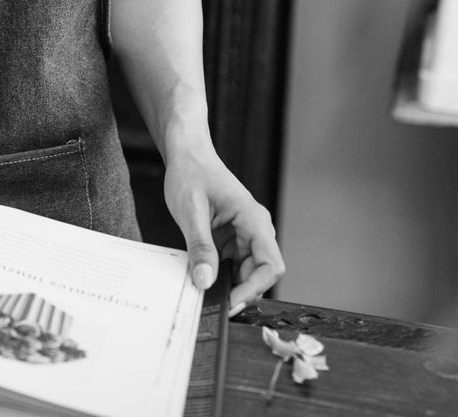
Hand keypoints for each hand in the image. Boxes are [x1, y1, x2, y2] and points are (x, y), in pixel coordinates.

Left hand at [163, 142, 285, 314]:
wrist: (187, 154)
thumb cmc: (192, 172)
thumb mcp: (190, 210)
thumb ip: (200, 246)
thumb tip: (205, 281)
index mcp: (253, 219)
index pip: (270, 266)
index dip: (253, 289)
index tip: (229, 301)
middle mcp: (255, 229)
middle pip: (259, 274)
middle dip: (239, 292)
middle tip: (211, 304)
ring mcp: (244, 235)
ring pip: (245, 273)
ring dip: (228, 285)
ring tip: (203, 291)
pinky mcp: (231, 239)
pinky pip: (231, 265)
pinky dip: (219, 275)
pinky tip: (202, 277)